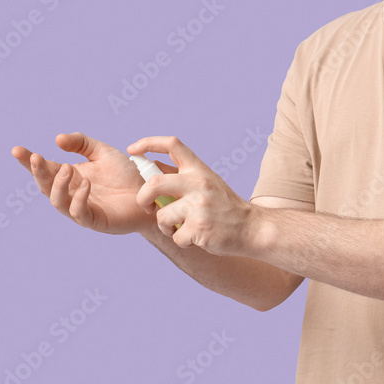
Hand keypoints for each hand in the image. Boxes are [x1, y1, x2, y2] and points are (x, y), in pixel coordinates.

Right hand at [11, 132, 172, 234]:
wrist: (149, 192)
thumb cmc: (125, 174)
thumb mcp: (101, 152)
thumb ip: (81, 143)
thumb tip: (57, 139)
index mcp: (69, 176)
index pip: (44, 168)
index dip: (28, 161)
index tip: (17, 150)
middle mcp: (70, 193)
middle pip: (45, 185)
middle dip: (38, 172)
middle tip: (36, 157)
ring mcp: (80, 208)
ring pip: (57, 201)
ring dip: (58, 185)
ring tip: (67, 168)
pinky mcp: (95, 220)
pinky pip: (79, 213)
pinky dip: (79, 199)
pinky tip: (86, 185)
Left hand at [130, 136, 256, 254]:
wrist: (252, 228)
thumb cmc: (225, 206)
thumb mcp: (207, 182)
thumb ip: (181, 176)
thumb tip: (151, 166)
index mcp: (199, 169)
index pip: (172, 144)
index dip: (148, 142)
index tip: (132, 150)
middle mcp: (198, 183)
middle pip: (154, 184)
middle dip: (142, 198)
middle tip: (146, 206)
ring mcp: (199, 206)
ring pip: (162, 216)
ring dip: (165, 226)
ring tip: (179, 227)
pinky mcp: (199, 228)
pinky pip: (175, 236)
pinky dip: (180, 240)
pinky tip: (195, 237)